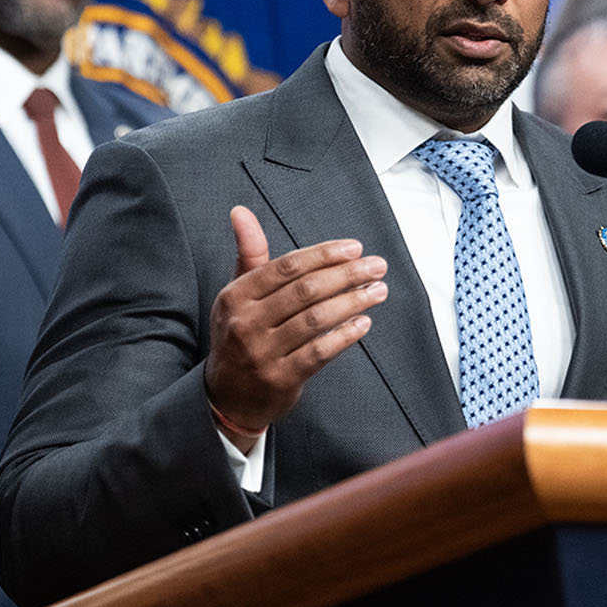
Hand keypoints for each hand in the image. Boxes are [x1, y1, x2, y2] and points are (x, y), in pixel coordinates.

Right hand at [205, 206, 386, 447]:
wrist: (227, 396)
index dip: (324, 255)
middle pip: (305, 290)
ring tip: (378, 291)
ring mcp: (262, 353)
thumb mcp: (238, 294)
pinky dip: (344, 335)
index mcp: (236, 296)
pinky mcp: (280, 379)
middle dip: (347, 275)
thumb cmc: (241, 334)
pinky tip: (364, 323)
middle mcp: (246, 323)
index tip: (355, 248)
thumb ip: (248, 253)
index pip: (287, 267)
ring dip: (353, 302)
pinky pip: (318, 352)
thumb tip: (240, 211)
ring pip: (315, 319)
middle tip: (377, 266)